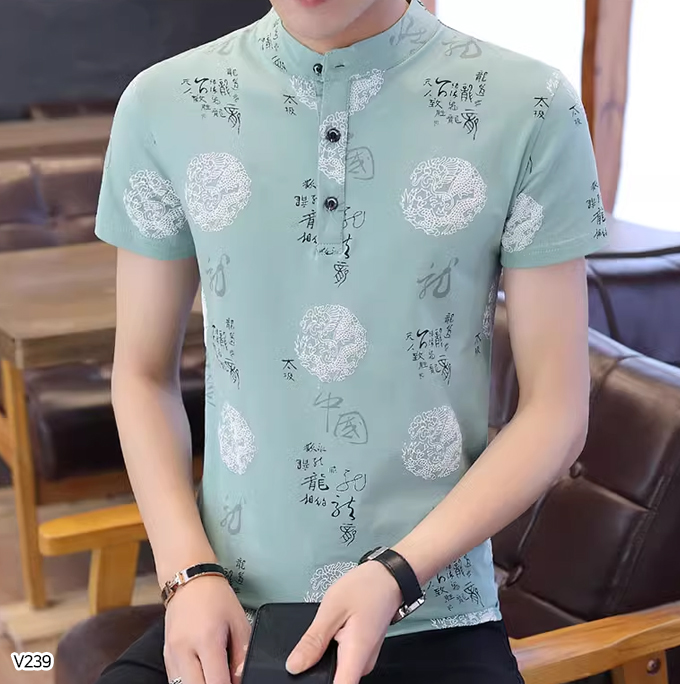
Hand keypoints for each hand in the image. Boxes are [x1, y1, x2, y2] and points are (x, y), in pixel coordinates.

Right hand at [164, 575, 251, 683]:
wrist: (189, 578)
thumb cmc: (215, 596)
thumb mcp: (239, 620)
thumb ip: (242, 654)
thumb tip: (241, 678)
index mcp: (207, 640)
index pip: (217, 683)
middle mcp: (185, 650)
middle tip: (224, 679)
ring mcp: (171, 654)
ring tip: (213, 675)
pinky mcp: (165, 655)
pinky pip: (175, 680)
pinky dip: (190, 682)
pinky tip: (201, 674)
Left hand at [286, 562, 401, 683]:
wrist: (387, 578)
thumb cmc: (364, 588)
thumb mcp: (332, 608)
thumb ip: (313, 640)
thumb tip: (294, 666)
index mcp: (356, 655)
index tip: (304, 678)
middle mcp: (363, 665)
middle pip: (335, 682)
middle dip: (316, 671)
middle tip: (309, 646)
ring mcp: (363, 661)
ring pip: (337, 672)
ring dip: (323, 659)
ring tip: (320, 636)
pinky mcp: (361, 654)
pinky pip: (342, 661)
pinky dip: (331, 652)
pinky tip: (328, 636)